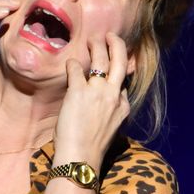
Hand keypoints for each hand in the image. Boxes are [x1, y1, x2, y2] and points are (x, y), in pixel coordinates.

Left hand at [53, 32, 130, 169]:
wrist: (80, 158)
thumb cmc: (91, 147)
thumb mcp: (110, 127)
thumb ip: (111, 111)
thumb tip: (110, 101)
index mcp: (123, 106)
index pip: (123, 80)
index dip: (119, 68)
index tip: (115, 60)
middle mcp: (113, 95)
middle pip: (121, 61)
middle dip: (117, 44)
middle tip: (110, 36)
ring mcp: (97, 92)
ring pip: (101, 59)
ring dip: (96, 46)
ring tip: (91, 41)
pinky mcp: (78, 92)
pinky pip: (76, 68)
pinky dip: (73, 64)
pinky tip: (70, 63)